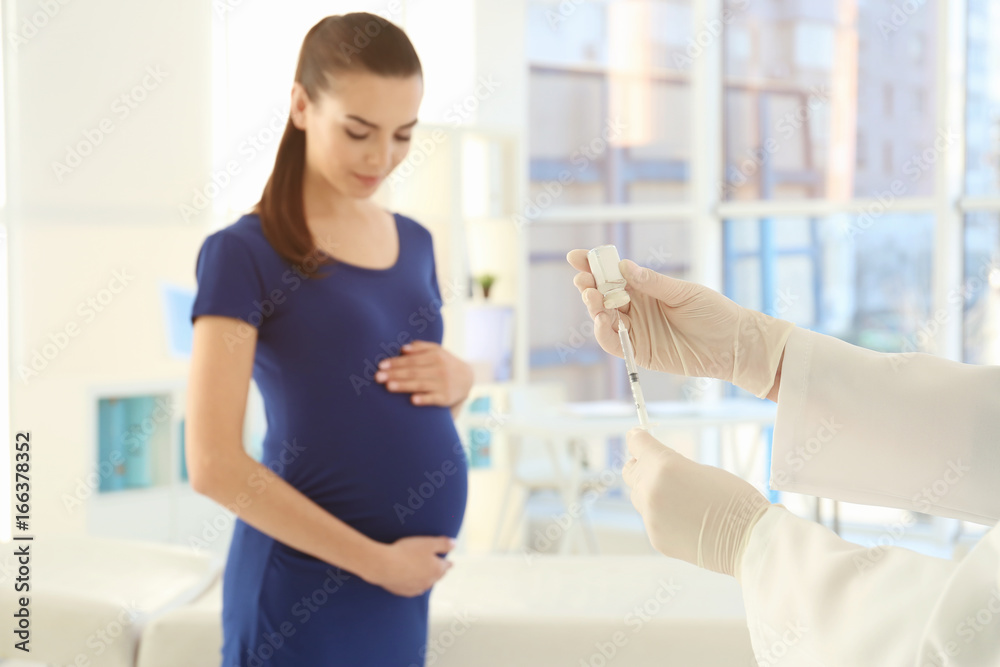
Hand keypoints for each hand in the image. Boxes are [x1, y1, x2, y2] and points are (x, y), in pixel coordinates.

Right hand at [364, 536, 456, 596]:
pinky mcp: (404, 592)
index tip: (450, 563)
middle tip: (441, 569)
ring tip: (427, 577)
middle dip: (439, 572)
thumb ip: (443, 544)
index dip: (448, 563)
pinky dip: (416, 586)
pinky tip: (414, 585)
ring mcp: (416, 588)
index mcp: (436, 569)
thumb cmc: (406, 551)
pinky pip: (414, 590)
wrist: (384, 565)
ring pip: (426, 584)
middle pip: (437, 576)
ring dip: (428, 580)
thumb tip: (455, 544)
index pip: (446, 566)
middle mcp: (429, 581)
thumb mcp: (428, 543)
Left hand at [375, 340, 473, 406]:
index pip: (412, 360)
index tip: (381, 366)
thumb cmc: (445, 363)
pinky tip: (413, 400)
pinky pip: (433, 399)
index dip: (396, 362)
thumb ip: (421, 348)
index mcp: (436, 356)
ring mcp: (443, 384)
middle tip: (378, 377)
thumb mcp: (438, 351)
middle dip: (394, 374)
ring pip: (420, 385)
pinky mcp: (446, 398)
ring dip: (404, 385)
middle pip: (413, 372)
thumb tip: (403, 349)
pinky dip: (424, 399)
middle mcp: (440, 369)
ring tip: (388, 386)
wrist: (467, 379)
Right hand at [566, 249, 793, 398]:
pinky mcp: (639, 350)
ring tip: (592, 296)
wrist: (733, 345)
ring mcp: (636, 329)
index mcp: (645, 288)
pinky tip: (601, 321)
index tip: (577, 257)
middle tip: (584, 279)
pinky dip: (603, 332)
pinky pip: (614, 342)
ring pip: (603, 317)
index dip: (593, 265)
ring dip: (593, 307)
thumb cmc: (714, 313)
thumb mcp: (683, 293)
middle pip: (603, 295)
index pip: (613, 275)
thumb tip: (623, 267)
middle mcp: (636, 308)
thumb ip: (652, 283)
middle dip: (589, 285)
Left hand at [623, 427, 770, 578]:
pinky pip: (651, 519)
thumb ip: (671, 465)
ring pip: (639, 497)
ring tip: (679, 498)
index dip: (638, 440)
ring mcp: (651, 517)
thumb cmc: (735, 501)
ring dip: (651, 492)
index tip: (638, 438)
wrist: (748, 540)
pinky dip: (662, 516)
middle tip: (658, 468)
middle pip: (631, 471)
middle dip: (642, 467)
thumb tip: (655, 465)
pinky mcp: (655, 538)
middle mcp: (651, 491)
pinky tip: (685, 519)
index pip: (636, 444)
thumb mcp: (702, 469)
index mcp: (664, 467)